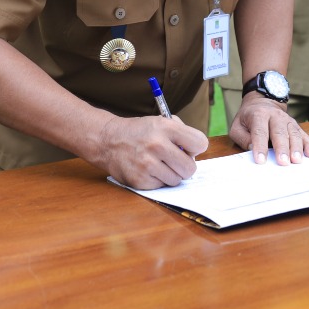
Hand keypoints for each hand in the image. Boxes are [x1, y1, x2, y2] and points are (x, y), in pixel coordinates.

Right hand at [93, 114, 208, 189]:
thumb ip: (181, 133)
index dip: (196, 148)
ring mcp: (147, 164)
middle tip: (175, 161)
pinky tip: (148, 170)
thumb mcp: (160, 121)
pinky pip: (162, 186)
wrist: (108, 141)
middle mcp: (157, 145)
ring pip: (177, 180)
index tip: (189, 149)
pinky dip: (158, 180)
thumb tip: (196, 152)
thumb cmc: (139, 132)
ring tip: (159, 164)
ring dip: (171, 174)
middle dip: (186, 166)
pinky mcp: (140, 180)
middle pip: (190, 168)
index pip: (200, 143)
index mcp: (165, 127)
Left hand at [230, 95, 308, 165]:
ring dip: (296, 147)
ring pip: (293, 133)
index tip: (261, 160)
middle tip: (283, 162)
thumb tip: (253, 148)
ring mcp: (287, 120)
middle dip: (282, 148)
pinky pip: (303, 134)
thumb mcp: (237, 126)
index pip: (259, 131)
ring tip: (297, 160)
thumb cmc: (248, 119)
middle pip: (279, 132)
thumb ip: (242, 137)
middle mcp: (275, 116)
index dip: (260, 146)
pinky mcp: (295, 125)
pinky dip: (308, 144)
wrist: (262, 102)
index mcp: (258, 115)